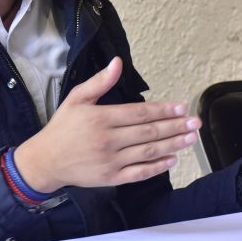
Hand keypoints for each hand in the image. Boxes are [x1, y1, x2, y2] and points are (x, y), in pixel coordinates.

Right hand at [14, 57, 200, 192]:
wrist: (46, 161)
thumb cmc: (62, 127)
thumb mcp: (77, 99)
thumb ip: (100, 82)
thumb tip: (118, 62)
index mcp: (101, 118)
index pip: (140, 113)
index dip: (163, 110)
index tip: (182, 107)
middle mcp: (108, 140)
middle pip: (149, 133)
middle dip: (175, 127)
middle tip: (195, 122)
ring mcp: (111, 161)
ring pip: (148, 153)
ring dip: (173, 145)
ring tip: (191, 138)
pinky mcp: (111, 178)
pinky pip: (139, 173)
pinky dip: (157, 167)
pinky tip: (172, 160)